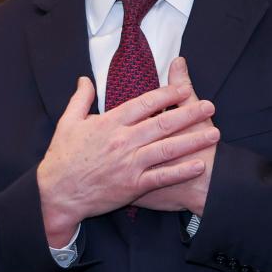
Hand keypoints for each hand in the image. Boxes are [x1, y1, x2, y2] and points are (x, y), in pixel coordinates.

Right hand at [37, 77, 217, 245]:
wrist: (57, 193)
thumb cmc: (62, 157)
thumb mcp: (67, 122)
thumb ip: (80, 99)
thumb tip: (85, 79)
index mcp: (109, 123)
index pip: (144, 103)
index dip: (167, 94)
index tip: (184, 88)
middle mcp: (123, 141)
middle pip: (162, 123)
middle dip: (189, 114)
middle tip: (210, 106)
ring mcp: (129, 164)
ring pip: (167, 148)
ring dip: (193, 140)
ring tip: (214, 133)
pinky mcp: (132, 185)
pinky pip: (162, 176)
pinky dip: (181, 171)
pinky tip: (199, 164)